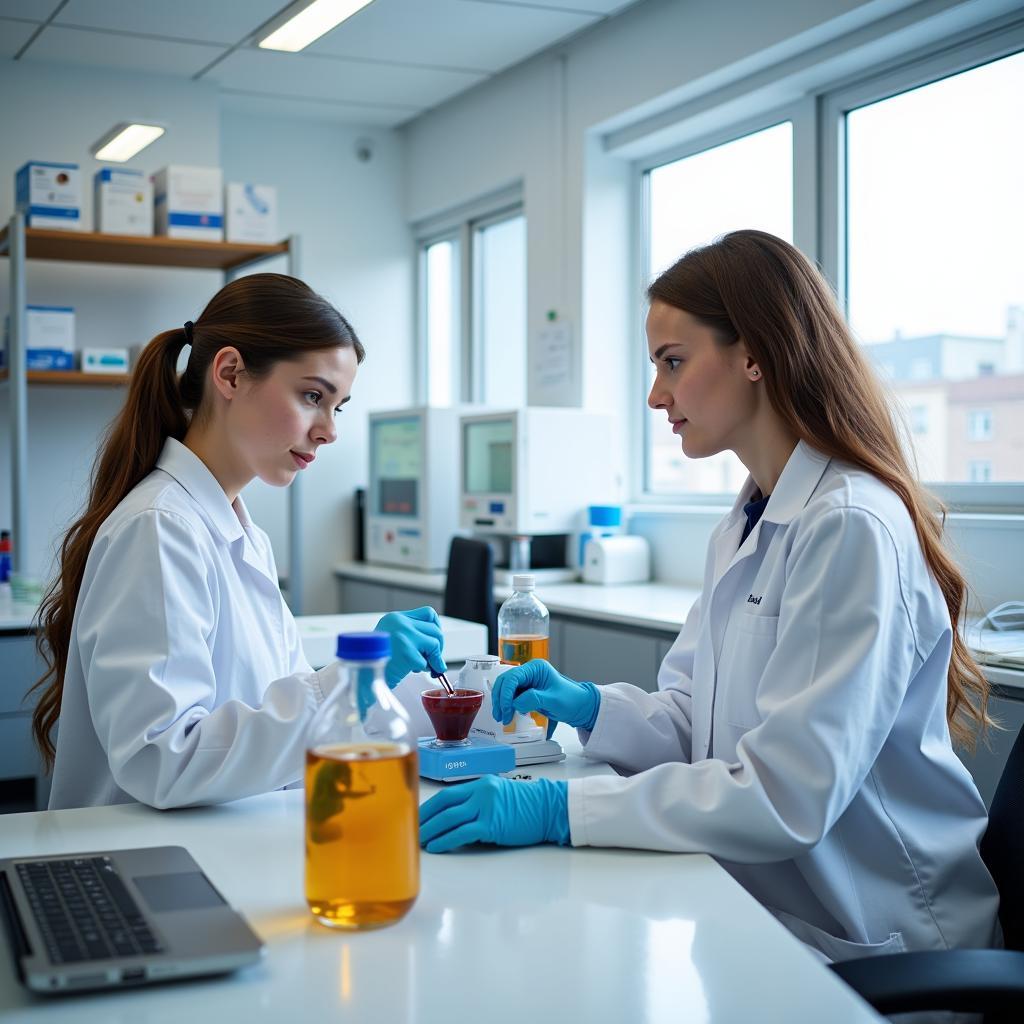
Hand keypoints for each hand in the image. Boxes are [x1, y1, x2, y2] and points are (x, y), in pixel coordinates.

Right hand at [374, 607, 445, 687]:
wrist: (360, 675)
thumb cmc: (372, 659)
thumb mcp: (389, 639)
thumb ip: (410, 637)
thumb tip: (434, 645)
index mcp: (395, 618)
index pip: (428, 613)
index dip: (435, 627)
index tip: (434, 640)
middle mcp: (401, 623)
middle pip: (434, 629)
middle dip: (437, 647)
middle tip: (432, 659)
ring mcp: (405, 637)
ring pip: (435, 643)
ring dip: (433, 658)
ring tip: (423, 666)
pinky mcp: (408, 654)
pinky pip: (426, 662)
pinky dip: (422, 669)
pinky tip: (411, 671)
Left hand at [419, 776, 569, 852]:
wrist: (551, 808)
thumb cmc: (529, 806)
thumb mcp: (500, 797)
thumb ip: (479, 803)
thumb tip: (457, 820)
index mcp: (481, 784)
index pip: (448, 794)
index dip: (429, 806)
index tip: (417, 816)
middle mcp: (481, 792)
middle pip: (444, 803)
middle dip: (425, 817)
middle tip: (410, 828)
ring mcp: (486, 807)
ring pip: (449, 817)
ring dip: (431, 830)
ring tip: (419, 841)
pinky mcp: (492, 823)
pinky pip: (462, 832)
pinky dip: (446, 839)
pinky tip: (436, 846)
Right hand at [491, 660, 599, 730]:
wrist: (580, 707)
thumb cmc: (572, 700)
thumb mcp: (553, 700)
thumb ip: (534, 699)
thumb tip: (515, 703)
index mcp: (536, 668)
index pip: (513, 677)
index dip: (506, 693)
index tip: (506, 709)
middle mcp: (529, 672)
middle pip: (505, 682)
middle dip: (501, 699)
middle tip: (501, 716)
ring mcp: (527, 681)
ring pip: (505, 689)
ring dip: (502, 703)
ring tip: (503, 718)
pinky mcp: (526, 691)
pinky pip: (511, 696)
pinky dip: (507, 705)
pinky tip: (508, 715)